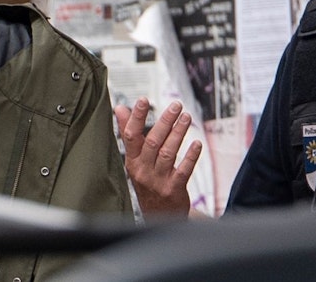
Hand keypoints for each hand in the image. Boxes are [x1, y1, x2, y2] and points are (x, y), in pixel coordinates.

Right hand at [116, 98, 201, 214]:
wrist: (158, 215)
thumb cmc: (147, 181)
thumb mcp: (134, 160)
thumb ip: (128, 133)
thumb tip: (119, 108)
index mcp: (132, 161)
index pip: (131, 136)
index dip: (137, 117)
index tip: (143, 100)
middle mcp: (143, 170)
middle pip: (152, 142)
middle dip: (165, 121)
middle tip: (176, 105)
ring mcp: (158, 181)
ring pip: (168, 153)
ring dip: (178, 133)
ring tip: (187, 117)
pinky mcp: (173, 189)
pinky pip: (183, 170)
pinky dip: (190, 156)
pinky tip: (197, 143)